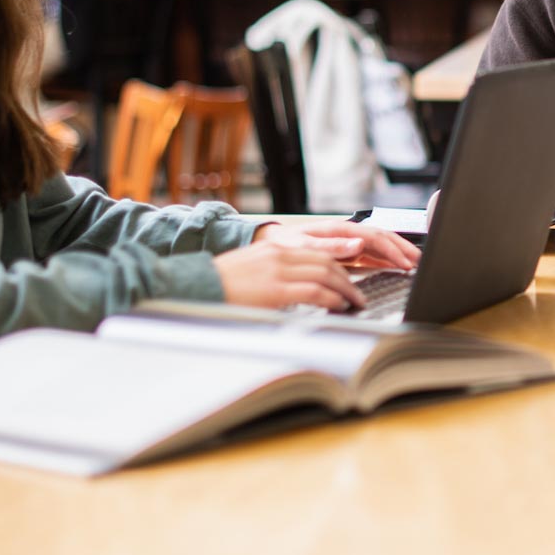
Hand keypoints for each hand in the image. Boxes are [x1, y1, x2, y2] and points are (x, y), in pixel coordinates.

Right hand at [215, 240, 366, 310]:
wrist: (197, 285)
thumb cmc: (219, 283)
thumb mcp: (250, 269)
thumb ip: (273, 271)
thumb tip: (293, 286)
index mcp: (274, 248)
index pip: (316, 253)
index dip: (337, 266)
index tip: (346, 280)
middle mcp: (279, 255)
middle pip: (326, 261)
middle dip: (346, 279)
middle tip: (357, 294)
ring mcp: (278, 270)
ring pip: (326, 274)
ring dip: (345, 290)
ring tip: (354, 302)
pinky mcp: (276, 289)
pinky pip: (314, 291)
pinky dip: (332, 298)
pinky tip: (339, 306)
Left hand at [252, 220, 419, 269]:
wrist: (270, 244)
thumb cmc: (285, 244)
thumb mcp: (304, 246)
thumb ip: (331, 246)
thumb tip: (357, 245)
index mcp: (340, 229)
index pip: (374, 237)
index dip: (392, 250)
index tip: (404, 263)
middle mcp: (347, 234)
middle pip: (382, 238)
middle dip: (402, 248)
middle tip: (419, 261)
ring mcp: (348, 243)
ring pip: (379, 245)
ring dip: (397, 253)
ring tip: (413, 263)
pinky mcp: (346, 252)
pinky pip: (371, 254)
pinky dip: (385, 260)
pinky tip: (395, 266)